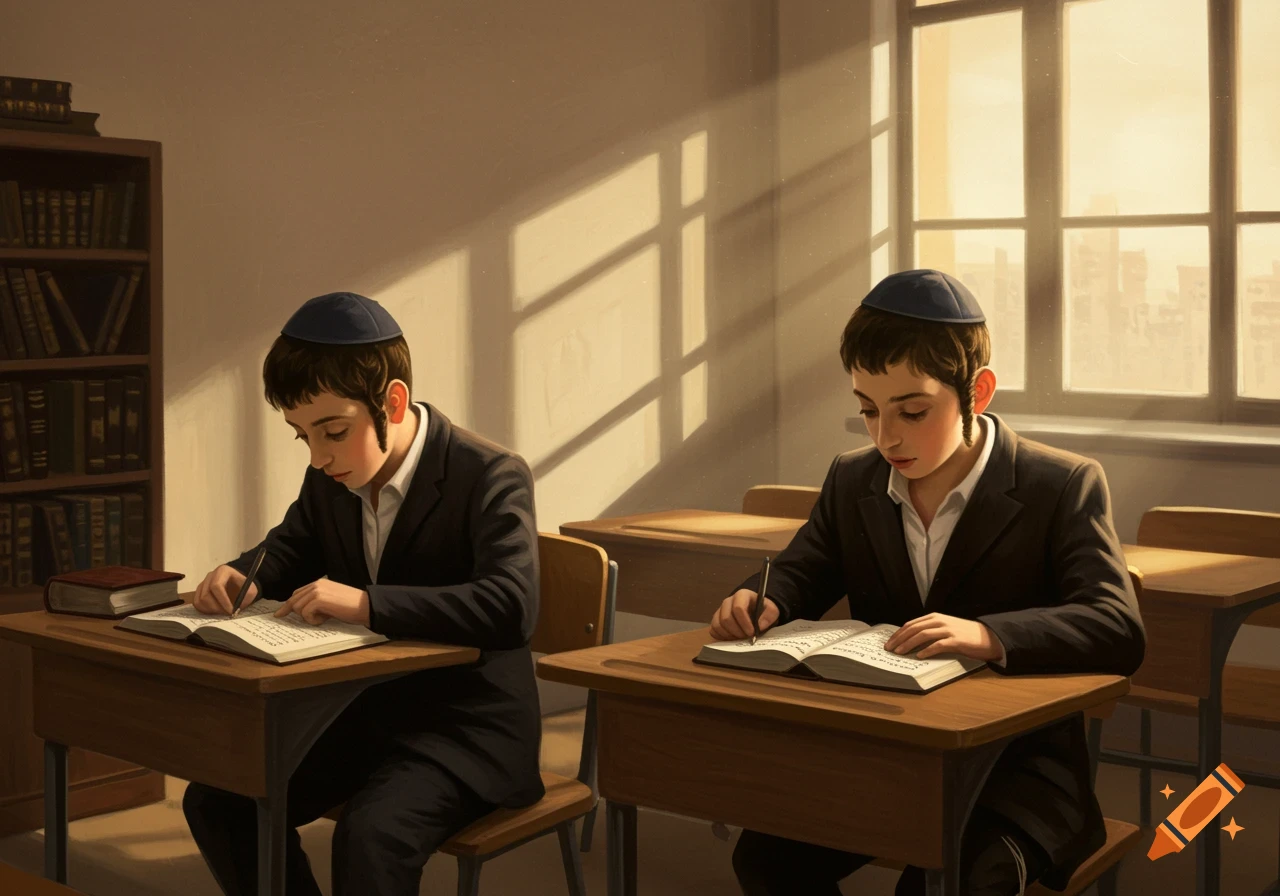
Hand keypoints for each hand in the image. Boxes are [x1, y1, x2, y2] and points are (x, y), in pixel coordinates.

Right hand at [193, 564, 257, 615]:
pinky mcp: (199, 592)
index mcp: (222, 571)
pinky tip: (216, 612)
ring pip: (199, 600)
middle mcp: (210, 576)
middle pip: (206, 595)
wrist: (239, 585)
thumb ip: (246, 597)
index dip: (223, 600)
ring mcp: (203, 584)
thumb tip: (235, 610)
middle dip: (217, 608)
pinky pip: (197, 604)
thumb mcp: (251, 590)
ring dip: (211, 610)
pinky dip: (205, 611)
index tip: (231, 611)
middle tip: (227, 614)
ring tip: (223, 613)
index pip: (216, 586)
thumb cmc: (245, 586)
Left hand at [275, 579, 370, 625]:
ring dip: (308, 617)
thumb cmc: (350, 606)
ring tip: (323, 618)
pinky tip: (325, 619)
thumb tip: (301, 611)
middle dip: (291, 612)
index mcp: (319, 583)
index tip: (280, 613)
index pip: (297, 593)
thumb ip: (316, 602)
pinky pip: (305, 613)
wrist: (365, 606)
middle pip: (293, 600)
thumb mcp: (330, 601)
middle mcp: (316, 585)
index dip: (288, 605)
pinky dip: (313, 620)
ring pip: (297, 608)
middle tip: (289, 618)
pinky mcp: (319, 600)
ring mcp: (316, 591)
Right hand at [709, 588, 779, 640]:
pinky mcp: (715, 620)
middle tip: (746, 637)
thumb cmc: (763, 610)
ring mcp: (720, 611)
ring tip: (740, 638)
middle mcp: (728, 601)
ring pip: (718, 625)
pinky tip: (732, 638)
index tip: (752, 633)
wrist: (756, 612)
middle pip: (726, 619)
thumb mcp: (772, 610)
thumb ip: (769, 616)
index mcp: (741, 595)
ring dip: (730, 635)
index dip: (744, 622)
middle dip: (737, 631)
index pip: (738, 608)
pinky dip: (722, 637)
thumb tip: (759, 625)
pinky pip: (713, 630)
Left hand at [883, 613, 1002, 661]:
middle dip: (899, 639)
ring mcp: (948, 630)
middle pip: (914, 629)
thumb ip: (930, 632)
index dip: (898, 633)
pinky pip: (938, 645)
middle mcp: (940, 621)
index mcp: (935, 617)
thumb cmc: (964, 635)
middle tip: (890, 649)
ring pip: (923, 635)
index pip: (911, 624)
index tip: (889, 643)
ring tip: (900, 653)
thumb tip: (910, 642)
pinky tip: (920, 656)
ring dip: (909, 644)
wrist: (987, 637)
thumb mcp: (944, 628)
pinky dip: (927, 650)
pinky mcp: (956, 640)